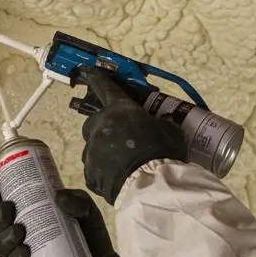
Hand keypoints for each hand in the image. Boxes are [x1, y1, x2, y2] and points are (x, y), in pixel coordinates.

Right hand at [0, 184, 126, 256]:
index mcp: (29, 217)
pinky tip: (24, 254)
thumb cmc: (90, 235)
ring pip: (1, 249)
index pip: (4, 206)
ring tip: (19, 231)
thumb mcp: (87, 211)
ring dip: (5, 239)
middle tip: (9, 208)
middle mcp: (21, 238)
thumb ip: (78, 201)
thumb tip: (60, 197)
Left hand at [76, 66, 186, 204]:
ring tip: (120, 162)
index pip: (105, 88)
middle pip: (93, 122)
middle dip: (102, 127)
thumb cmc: (162, 150)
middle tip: (119, 137)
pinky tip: (116, 177)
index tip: (85, 71)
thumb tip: (163, 123)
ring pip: (92, 147)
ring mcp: (92, 151)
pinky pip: (93, 169)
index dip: (95, 79)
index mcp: (119, 110)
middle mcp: (100, 127)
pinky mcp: (89, 174)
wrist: (150, 184)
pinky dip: (101, 171)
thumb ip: (161, 123)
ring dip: (102, 151)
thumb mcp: (170, 131)